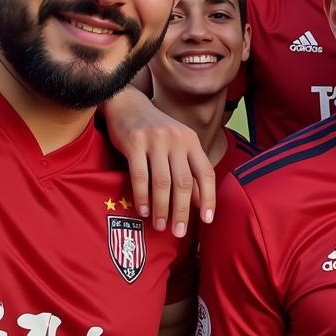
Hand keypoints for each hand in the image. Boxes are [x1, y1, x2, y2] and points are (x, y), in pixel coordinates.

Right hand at [102, 87, 214, 235]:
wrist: (126, 104)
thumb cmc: (155, 131)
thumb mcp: (177, 145)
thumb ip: (188, 170)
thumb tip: (200, 202)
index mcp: (191, 142)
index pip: (206, 173)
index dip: (209, 198)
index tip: (208, 220)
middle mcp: (177, 140)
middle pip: (184, 182)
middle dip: (183, 210)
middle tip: (179, 231)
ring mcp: (156, 141)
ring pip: (163, 182)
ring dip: (162, 208)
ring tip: (160, 226)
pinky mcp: (134, 143)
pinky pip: (140, 176)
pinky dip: (142, 196)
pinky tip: (144, 211)